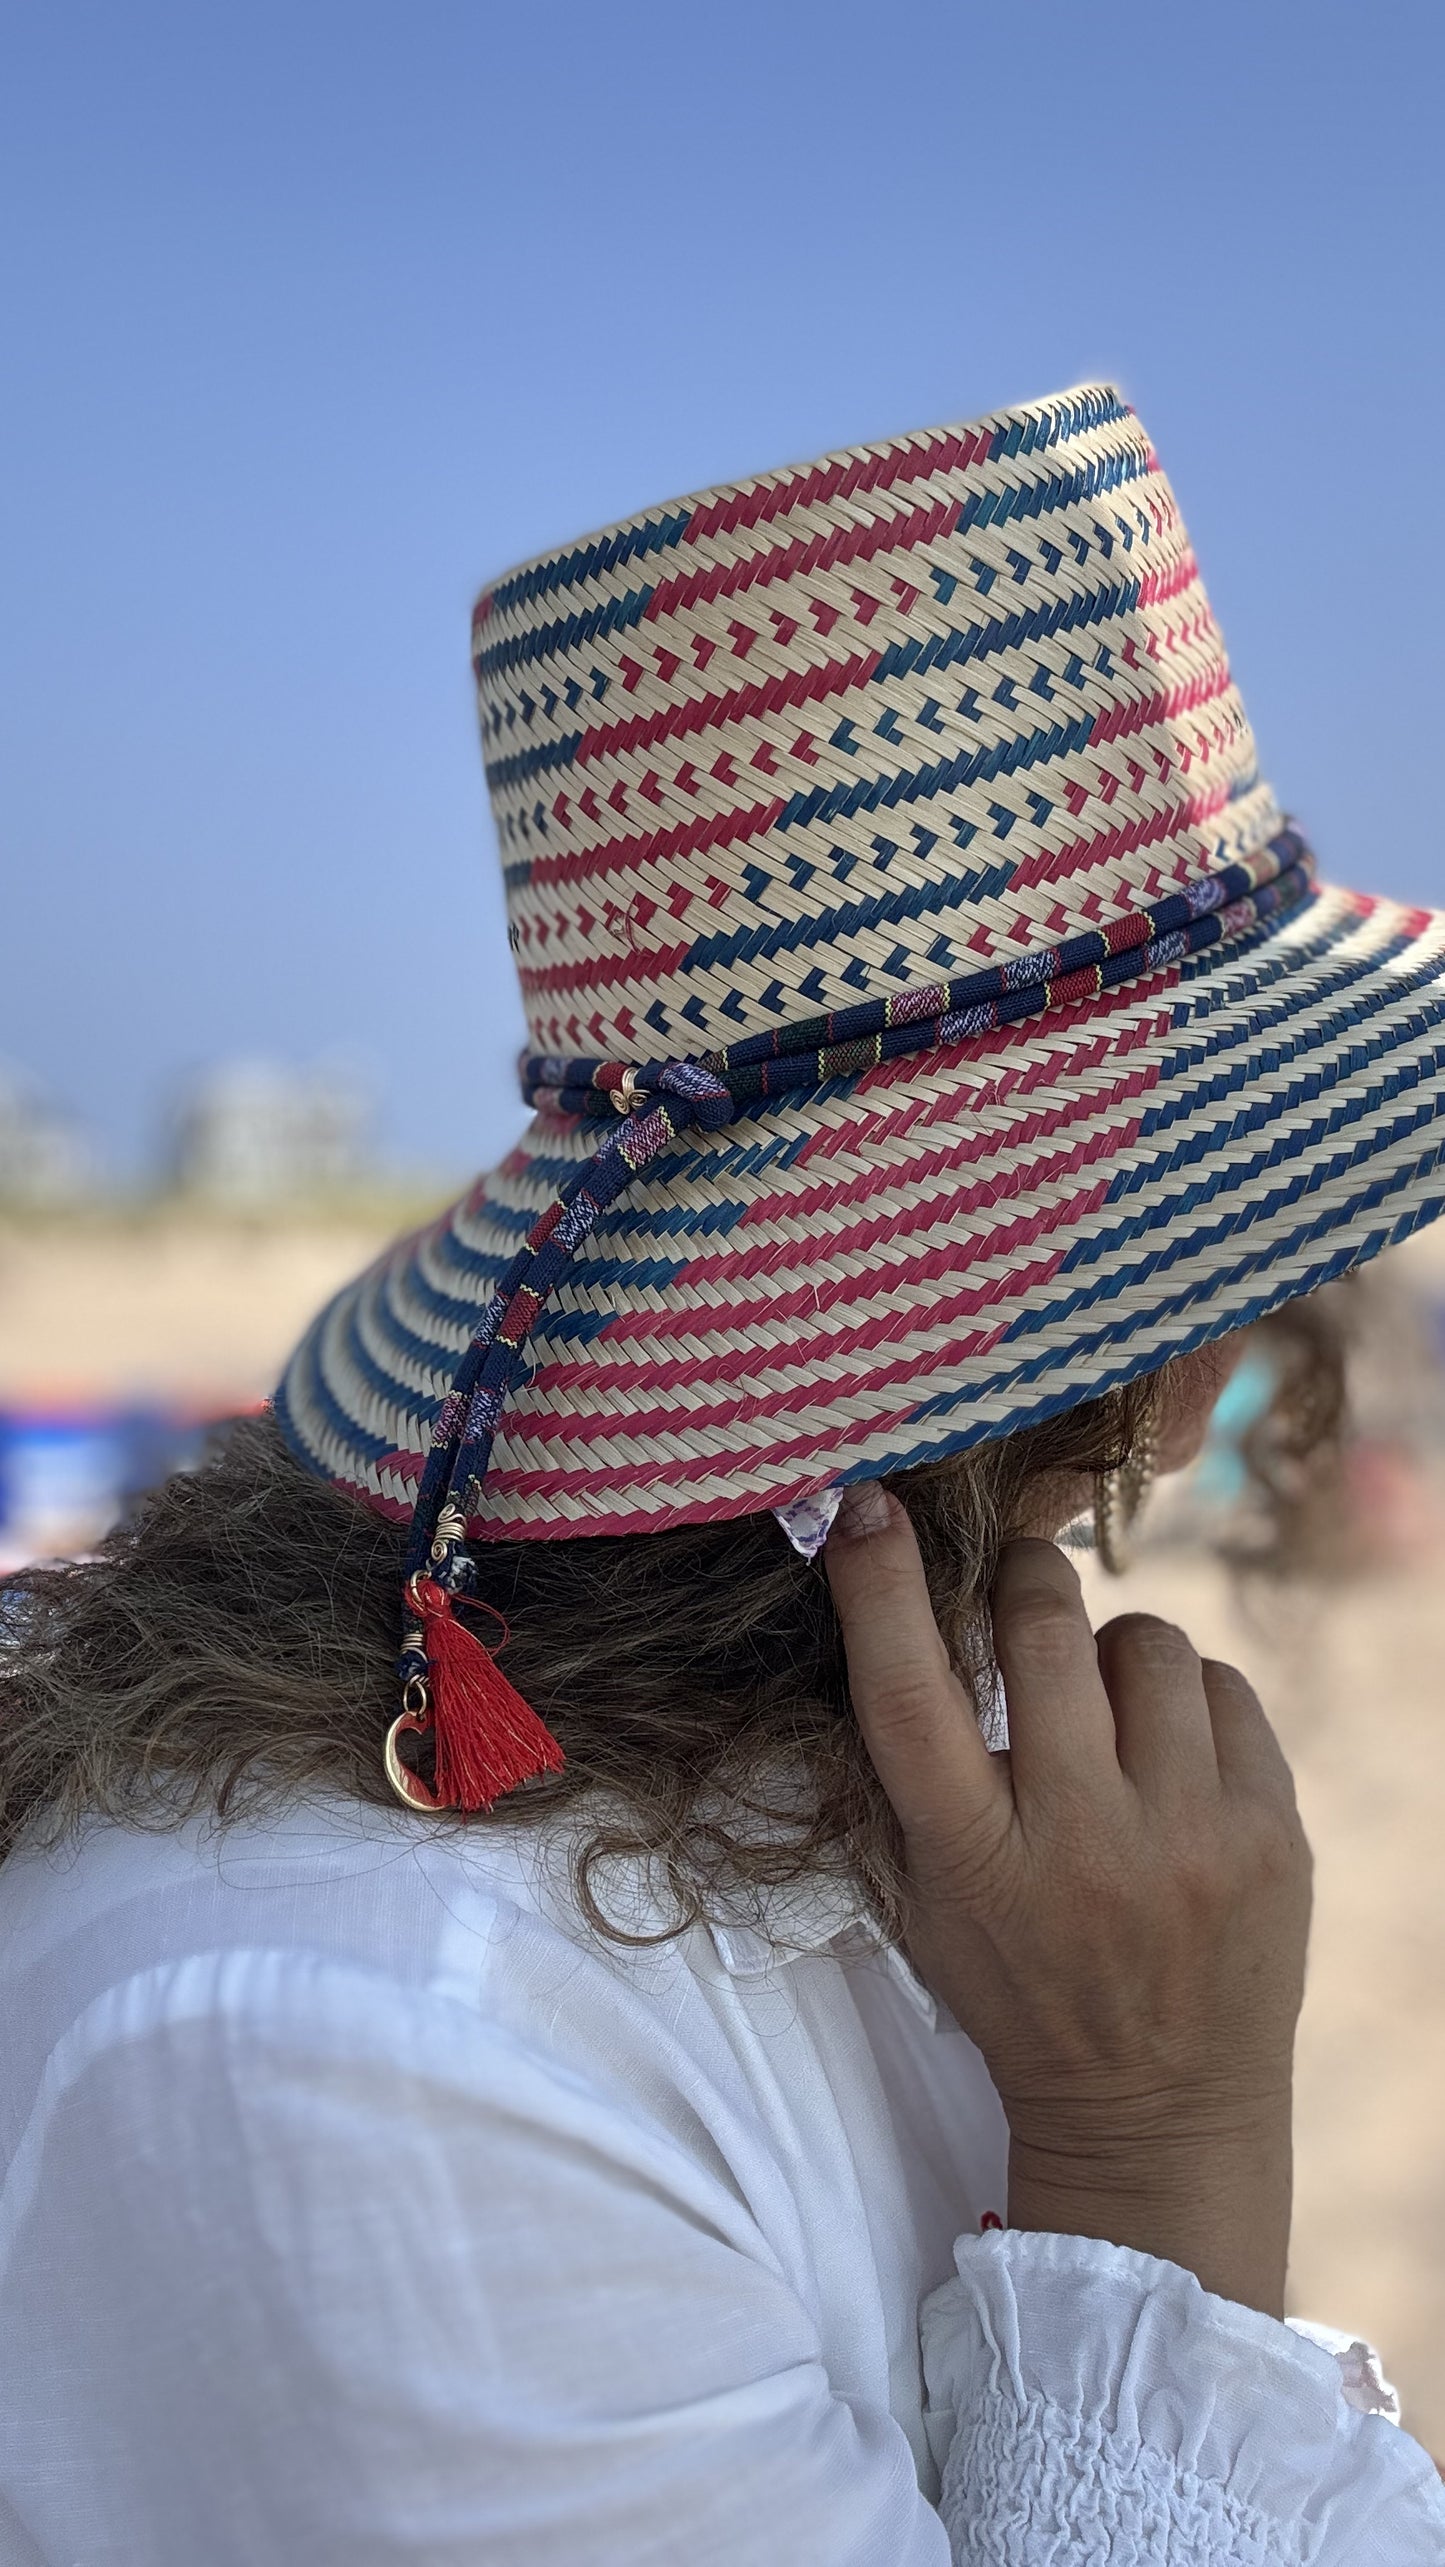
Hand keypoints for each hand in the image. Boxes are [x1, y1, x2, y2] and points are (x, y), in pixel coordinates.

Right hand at [825, 1491, 1311, 2315]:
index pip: (909, 1695)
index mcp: (973, 1858)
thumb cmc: (1019, 1986)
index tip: (865, 1506)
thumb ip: (911, 1772)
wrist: (1158, 2112)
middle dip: (1024, 1581)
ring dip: (1112, 1653)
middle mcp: (1080, 1841)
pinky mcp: (1274, 1837)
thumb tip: (882, 1602)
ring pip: (1147, 1641)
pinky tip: (1171, 1755)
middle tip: (1019, 1583)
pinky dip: (1189, 1700)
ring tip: (1106, 1709)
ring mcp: (1189, 1838)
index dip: (878, 1589)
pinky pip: (1225, 1688)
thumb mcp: (930, 1897)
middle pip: (1041, 1632)